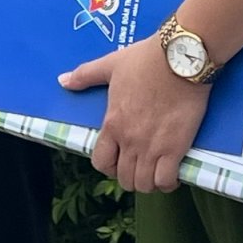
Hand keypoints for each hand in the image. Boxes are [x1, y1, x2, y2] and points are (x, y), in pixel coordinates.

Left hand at [60, 32, 206, 192]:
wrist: (180, 58)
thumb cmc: (145, 60)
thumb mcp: (111, 64)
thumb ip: (85, 75)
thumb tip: (62, 81)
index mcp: (112, 124)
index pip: (101, 162)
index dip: (109, 167)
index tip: (119, 160)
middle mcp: (129, 140)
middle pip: (125, 179)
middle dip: (131, 176)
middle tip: (141, 166)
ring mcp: (152, 147)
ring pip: (144, 184)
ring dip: (149, 182)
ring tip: (156, 171)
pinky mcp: (175, 148)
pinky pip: (166, 180)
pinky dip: (168, 182)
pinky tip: (172, 172)